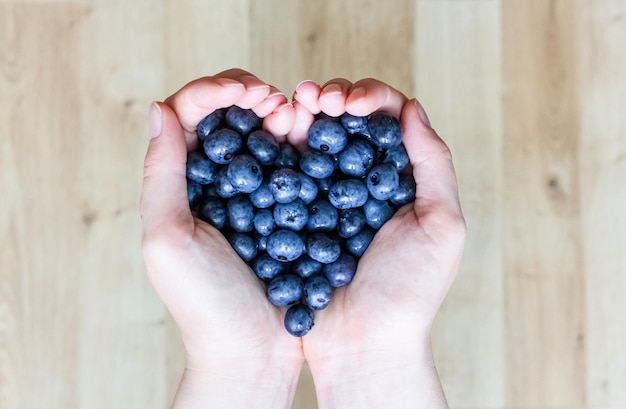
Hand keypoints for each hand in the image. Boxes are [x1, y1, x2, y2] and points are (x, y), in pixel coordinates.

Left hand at [140, 69, 302, 407]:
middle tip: (276, 102)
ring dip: (281, 112)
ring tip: (296, 115)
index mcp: (181, 181)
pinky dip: (303, 141)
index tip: (251, 91)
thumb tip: (160, 108)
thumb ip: (162, 174)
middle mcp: (215, 180)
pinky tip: (313, 137)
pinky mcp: (287, 207)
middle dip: (252, 95)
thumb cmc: (204, 304)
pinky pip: (293, 162)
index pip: (191, 114)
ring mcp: (253, 193)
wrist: (253, 351)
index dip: (217, 90)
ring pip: (264, 131)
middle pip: (230, 114)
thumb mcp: (169, 239)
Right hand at [291, 78, 465, 407]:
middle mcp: (364, 183)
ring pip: (315, 141)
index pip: (388, 120)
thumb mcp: (442, 226)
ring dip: (303, 115)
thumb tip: (412, 107)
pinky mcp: (296, 216)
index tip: (348, 101)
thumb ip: (433, 165)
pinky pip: (288, 173)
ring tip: (292, 105)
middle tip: (314, 96)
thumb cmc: (409, 291)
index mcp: (401, 179)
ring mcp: (328, 198)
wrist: (364, 345)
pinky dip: (281, 147)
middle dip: (332, 98)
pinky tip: (275, 132)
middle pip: (348, 123)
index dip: (369, 97)